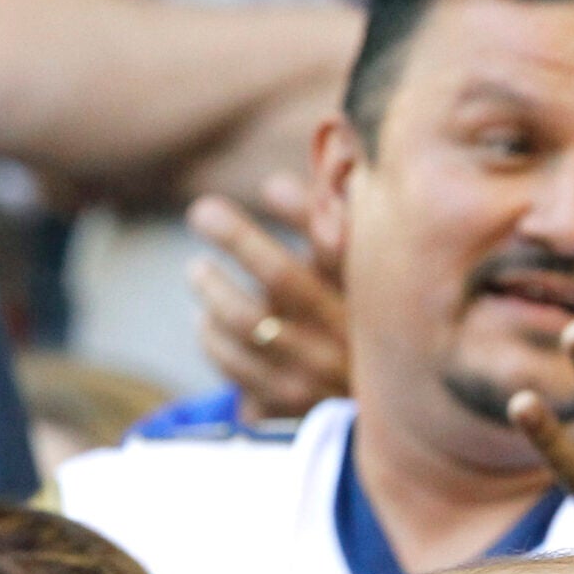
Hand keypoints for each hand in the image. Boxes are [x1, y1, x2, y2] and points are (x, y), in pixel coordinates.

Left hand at [188, 178, 349, 422]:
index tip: (269, 185)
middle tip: (202, 211)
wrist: (377, 418)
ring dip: (214, 289)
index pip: (338, 247)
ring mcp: (317, 374)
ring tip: (197, 269)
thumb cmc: (356, 323)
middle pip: (282, 278)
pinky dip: (211, 336)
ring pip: (249, 322)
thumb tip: (311, 154)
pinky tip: (205, 320)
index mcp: (371, 298)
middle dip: (237, 237)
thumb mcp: (358, 278)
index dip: (304, 212)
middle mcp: (349, 338)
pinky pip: (233, 364)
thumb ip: (337, 223)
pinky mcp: (288, 403)